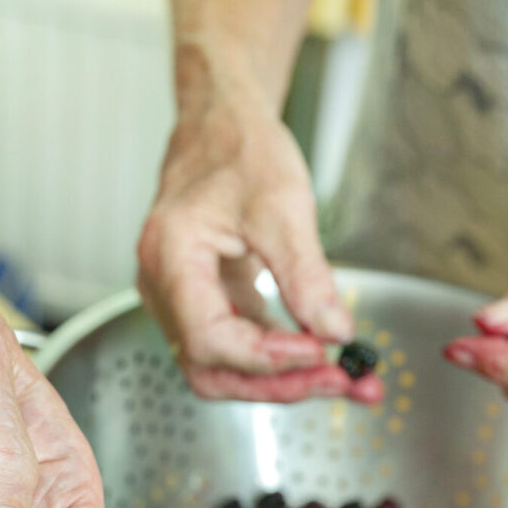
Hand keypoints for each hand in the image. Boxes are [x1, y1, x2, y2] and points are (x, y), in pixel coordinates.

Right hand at [137, 92, 382, 404]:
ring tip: (343, 378)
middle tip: (340, 381)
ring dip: (282, 380)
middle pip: (211, 367)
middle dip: (277, 384)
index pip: (208, 338)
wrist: (221, 123)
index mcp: (170, 257)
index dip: (266, 358)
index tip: (319, 351)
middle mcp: (164, 287)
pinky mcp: (206, 302)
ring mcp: (181, 299)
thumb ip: (306, 275)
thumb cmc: (239, 148)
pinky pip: (238, 347)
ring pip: (224, 367)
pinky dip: (280, 359)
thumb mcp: (283, 206)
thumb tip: (335, 331)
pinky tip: (322, 357)